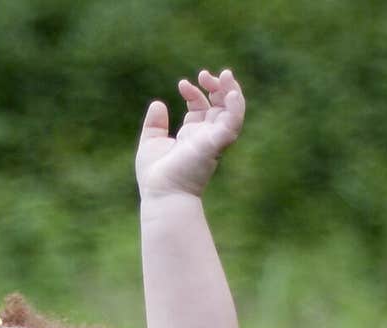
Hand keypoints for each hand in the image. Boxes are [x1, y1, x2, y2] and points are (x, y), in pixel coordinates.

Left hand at [136, 69, 244, 199]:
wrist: (162, 194)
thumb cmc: (156, 176)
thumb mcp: (150, 143)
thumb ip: (154, 124)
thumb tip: (158, 104)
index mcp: (191, 136)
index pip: (200, 108)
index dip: (194, 93)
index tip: (182, 84)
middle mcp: (204, 137)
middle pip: (219, 107)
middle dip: (216, 87)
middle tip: (204, 75)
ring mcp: (212, 140)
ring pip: (232, 112)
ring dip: (231, 91)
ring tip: (223, 75)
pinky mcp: (216, 144)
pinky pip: (233, 123)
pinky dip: (236, 107)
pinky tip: (231, 92)